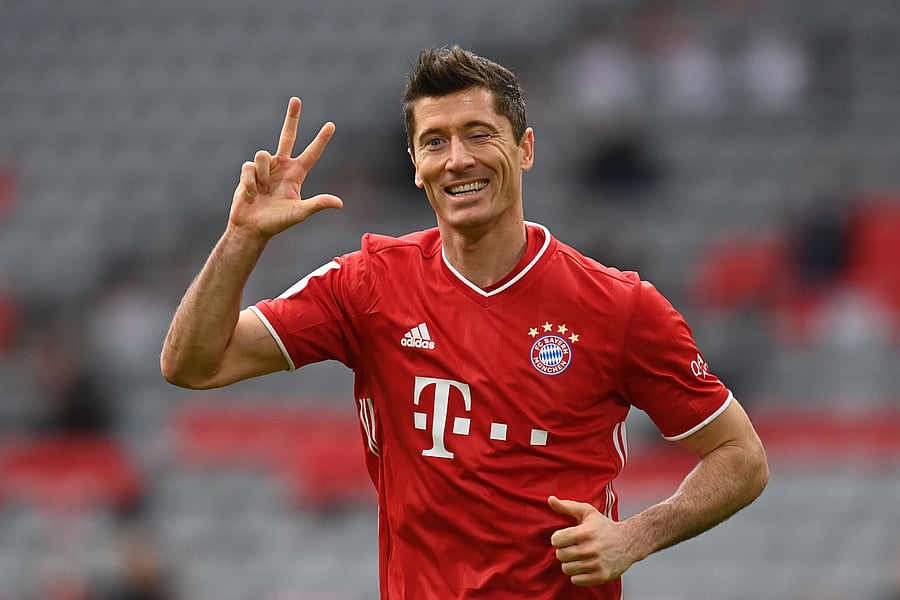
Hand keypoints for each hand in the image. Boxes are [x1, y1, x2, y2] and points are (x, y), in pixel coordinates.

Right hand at [229, 97, 342, 240]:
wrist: (251, 227)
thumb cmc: (277, 222)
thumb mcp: (299, 213)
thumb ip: (317, 204)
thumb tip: (340, 203)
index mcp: (296, 174)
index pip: (312, 153)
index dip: (321, 139)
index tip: (331, 125)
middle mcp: (282, 166)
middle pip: (287, 136)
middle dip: (292, 118)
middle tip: (296, 100)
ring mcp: (265, 167)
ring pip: (263, 155)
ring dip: (262, 176)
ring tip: (262, 192)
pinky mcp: (248, 171)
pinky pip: (250, 168)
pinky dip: (251, 184)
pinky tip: (251, 195)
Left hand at [548, 495, 635, 585]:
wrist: (628, 542)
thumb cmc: (604, 526)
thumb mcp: (587, 512)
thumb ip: (567, 506)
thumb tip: (550, 499)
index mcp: (585, 532)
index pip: (556, 540)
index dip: (558, 539)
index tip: (565, 538)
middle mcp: (591, 549)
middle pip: (560, 555)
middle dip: (563, 551)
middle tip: (572, 548)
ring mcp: (596, 564)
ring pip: (567, 569)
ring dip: (570, 563)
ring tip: (578, 557)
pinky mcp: (601, 576)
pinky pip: (576, 580)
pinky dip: (577, 575)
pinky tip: (584, 566)